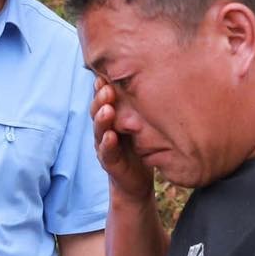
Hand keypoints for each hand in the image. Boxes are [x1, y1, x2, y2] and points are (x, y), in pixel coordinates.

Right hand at [91, 77, 153, 199]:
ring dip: (101, 118)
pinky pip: (106, 152)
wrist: (136, 181)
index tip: (105, 74)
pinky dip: (107, 144)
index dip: (102, 86)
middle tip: (107, 88)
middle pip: (97, 110)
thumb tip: (157, 75)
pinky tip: (110, 137)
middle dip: (100, 98)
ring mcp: (104, 145)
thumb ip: (141, 105)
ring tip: (107, 109)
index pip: (104, 98)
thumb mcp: (142, 122)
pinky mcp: (109, 162)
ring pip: (99, 129)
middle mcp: (105, 128)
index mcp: (112, 116)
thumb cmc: (141, 146)